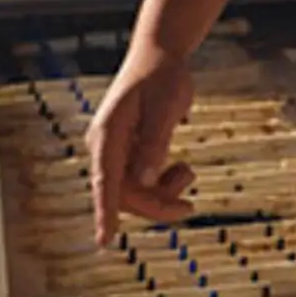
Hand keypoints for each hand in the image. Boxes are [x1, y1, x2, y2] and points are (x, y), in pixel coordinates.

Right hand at [87, 50, 196, 242]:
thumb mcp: (165, 109)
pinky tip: (181, 170)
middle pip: (124, 192)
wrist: (159, 55)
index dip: (105, 212)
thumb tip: (145, 181)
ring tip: (188, 173)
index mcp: (107, 135)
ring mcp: (115, 149)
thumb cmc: (162, 78)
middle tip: (190, 206)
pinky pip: (141, 179)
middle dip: (155, 204)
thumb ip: (154, 144)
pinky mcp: (128, 150)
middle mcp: (105, 145)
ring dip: (161, 193)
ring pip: (134, 189)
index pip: (105, 182)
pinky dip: (162, 182)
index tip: (104, 241)